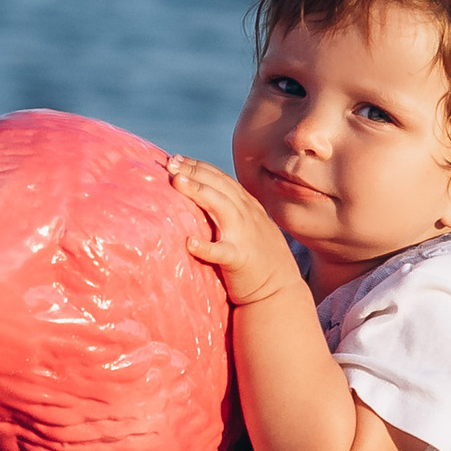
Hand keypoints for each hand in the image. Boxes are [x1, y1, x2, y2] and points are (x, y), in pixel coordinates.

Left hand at [167, 156, 303, 310]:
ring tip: (176, 181)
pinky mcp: (240, 259)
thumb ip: (228, 212)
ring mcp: (245, 235)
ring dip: (198, 191)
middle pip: (218, 185)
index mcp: (247, 206)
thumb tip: (198, 198)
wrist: (280, 292)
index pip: (220, 178)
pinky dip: (206, 247)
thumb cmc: (256, 260)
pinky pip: (222, 252)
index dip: (198, 166)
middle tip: (170, 163)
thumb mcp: (246, 227)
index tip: (176, 159)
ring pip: (221, 206)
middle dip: (194, 170)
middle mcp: (247, 214)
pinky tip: (189, 242)